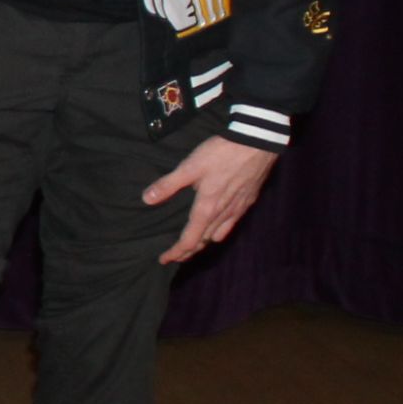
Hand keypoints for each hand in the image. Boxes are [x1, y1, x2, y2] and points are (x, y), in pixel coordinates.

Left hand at [144, 135, 279, 263]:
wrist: (255, 143)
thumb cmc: (221, 154)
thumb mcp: (189, 167)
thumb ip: (168, 184)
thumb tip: (147, 199)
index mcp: (206, 208)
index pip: (189, 240)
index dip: (176, 253)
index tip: (163, 260)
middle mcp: (222, 214)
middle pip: (204, 241)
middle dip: (188, 252)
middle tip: (174, 256)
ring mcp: (237, 209)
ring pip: (219, 235)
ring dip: (204, 243)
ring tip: (194, 244)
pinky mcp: (247, 202)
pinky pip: (232, 225)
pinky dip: (220, 232)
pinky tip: (217, 227)